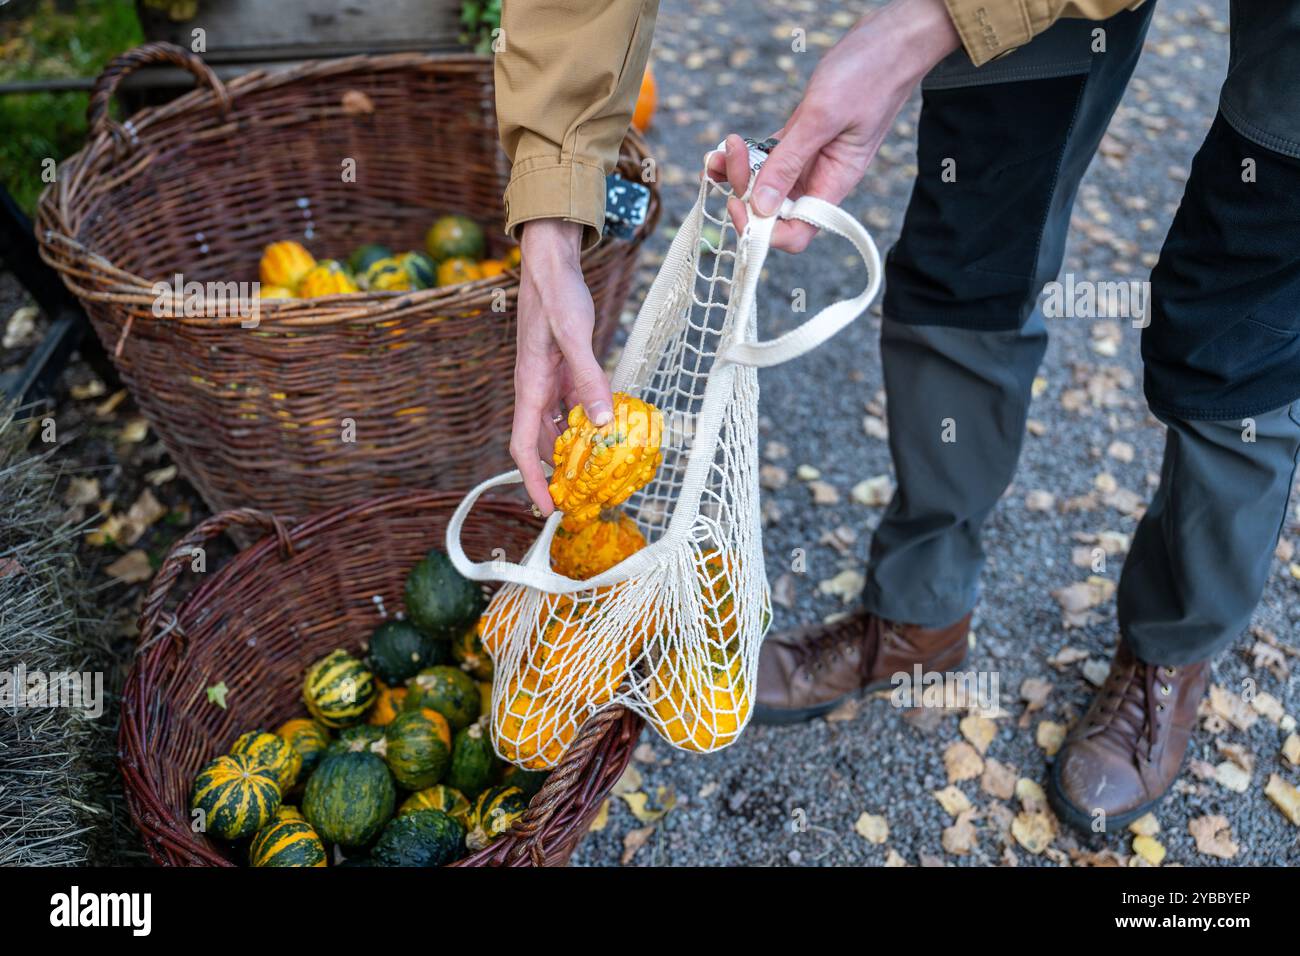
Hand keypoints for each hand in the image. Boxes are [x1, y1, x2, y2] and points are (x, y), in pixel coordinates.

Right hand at [511, 218, 613, 515]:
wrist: (551, 263)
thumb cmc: (556, 294)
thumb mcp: (576, 335)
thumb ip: (588, 378)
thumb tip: (600, 423)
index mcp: (530, 386)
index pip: (523, 446)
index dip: (533, 481)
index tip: (548, 508)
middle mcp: (536, 390)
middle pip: (541, 444)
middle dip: (558, 475)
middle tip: (584, 499)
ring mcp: (549, 382)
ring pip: (559, 428)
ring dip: (575, 450)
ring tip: (600, 472)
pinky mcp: (564, 371)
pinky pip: (574, 407)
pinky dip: (588, 422)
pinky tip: (609, 430)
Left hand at [707, 0, 959, 250]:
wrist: (891, 40)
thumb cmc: (869, 74)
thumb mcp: (823, 117)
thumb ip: (790, 162)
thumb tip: (761, 206)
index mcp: (833, 184)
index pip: (795, 232)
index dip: (763, 229)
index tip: (739, 203)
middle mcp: (820, 178)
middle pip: (773, 209)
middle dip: (743, 192)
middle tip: (728, 158)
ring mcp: (810, 159)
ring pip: (766, 184)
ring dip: (738, 173)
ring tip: (720, 152)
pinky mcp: (802, 137)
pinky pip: (768, 158)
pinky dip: (745, 155)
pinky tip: (728, 145)